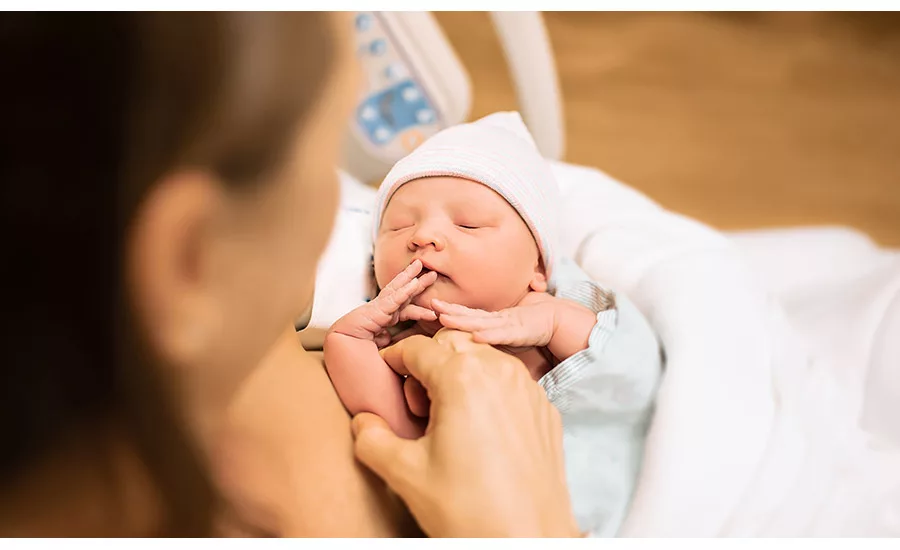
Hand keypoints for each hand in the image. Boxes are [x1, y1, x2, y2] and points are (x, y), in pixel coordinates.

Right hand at [330, 260, 437, 346]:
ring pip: (397, 289)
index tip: (434, 306)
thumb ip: (388, 340)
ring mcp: (379, 309)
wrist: (343, 349)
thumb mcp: (382, 346)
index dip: (420, 305)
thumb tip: (389, 337)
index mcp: (386, 318)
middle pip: (404, 293)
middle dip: (418, 282)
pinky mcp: (375, 310)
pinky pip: (393, 299)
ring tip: (421, 265)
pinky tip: (414, 283)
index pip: (406, 308)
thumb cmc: (359, 350)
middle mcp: (383, 311)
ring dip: (410, 277)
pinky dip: (404, 291)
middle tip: (432, 273)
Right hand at [350, 330, 580, 537]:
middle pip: (454, 342)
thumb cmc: (470, 510)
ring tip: (449, 415)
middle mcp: (500, 371)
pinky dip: (490, 390)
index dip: (395, 360)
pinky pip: (511, 381)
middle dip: (430, 361)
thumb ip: (371, 438)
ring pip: (486, 356)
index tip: (387, 377)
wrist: (527, 541)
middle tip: (418, 403)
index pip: (417, 347)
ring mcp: (529, 388)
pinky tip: (480, 428)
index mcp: (462, 377)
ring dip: (461, 372)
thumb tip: (364, 421)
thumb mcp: (405, 474)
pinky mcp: (545, 409)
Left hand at [431, 292, 557, 349]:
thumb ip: (498, 334)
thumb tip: (480, 341)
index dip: (453, 309)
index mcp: (496, 320)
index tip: (435, 306)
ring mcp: (508, 324)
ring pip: (481, 322)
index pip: (470, 314)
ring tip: (445, 318)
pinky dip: (489, 336)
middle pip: (470, 315)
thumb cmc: (536, 326)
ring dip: (462, 320)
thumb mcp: (512, 332)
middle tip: (431, 304)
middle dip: (450, 310)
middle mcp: (499, 320)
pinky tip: (476, 337)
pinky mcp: (519, 331)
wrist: (560, 320)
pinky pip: (502, 335)